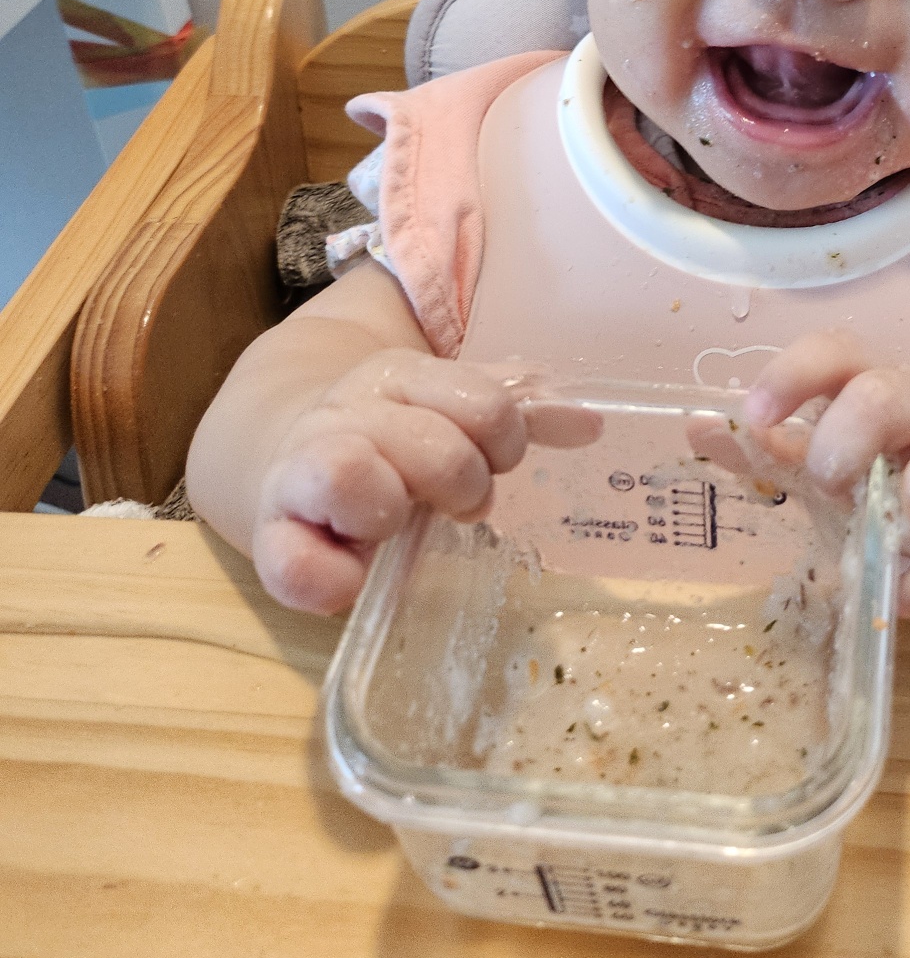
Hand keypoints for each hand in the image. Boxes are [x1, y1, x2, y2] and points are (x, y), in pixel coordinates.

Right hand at [253, 351, 596, 613]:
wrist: (286, 444)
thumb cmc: (393, 433)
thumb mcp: (449, 407)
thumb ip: (518, 414)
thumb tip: (591, 425)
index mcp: (402, 378)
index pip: (483, 403)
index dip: (506, 439)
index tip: (497, 456)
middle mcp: (349, 414)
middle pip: (430, 445)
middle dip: (463, 482)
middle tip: (457, 500)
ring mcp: (302, 469)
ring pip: (347, 472)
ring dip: (392, 510)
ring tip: (399, 522)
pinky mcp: (271, 533)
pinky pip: (291, 563)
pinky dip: (329, 579)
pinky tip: (353, 575)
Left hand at [745, 330, 909, 618]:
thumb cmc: (890, 482)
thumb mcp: (828, 464)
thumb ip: (770, 449)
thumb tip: (696, 425)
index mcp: (871, 384)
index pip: (836, 353)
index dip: (794, 374)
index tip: (757, 415)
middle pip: (888, 396)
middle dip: (846, 448)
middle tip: (832, 491)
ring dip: (903, 532)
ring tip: (890, 553)